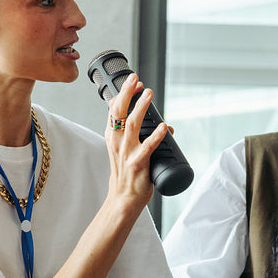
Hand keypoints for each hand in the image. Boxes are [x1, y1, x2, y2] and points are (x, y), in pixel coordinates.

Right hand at [103, 73, 168, 209]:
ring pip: (132, 124)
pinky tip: (164, 127)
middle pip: (119, 112)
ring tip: (149, 94)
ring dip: (141, 107)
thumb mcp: (126, 150)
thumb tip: (165, 125)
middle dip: (127, 93)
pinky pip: (148, 147)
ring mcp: (126, 152)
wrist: (123, 198)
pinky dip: (156, 136)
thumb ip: (141, 137)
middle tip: (136, 79)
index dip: (122, 93)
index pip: (113, 110)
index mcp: (112, 136)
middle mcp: (117, 142)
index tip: (134, 81)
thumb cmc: (127, 174)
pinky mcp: (137, 163)